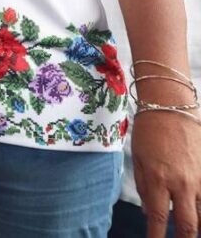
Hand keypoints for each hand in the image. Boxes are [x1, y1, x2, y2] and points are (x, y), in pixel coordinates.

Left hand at [131, 112, 200, 236]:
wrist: (171, 106)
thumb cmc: (149, 130)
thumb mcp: (138, 159)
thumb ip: (144, 187)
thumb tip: (148, 212)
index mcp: (158, 179)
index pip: (157, 218)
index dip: (155, 237)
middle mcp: (182, 183)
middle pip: (188, 225)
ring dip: (196, 225)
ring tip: (189, 230)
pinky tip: (199, 209)